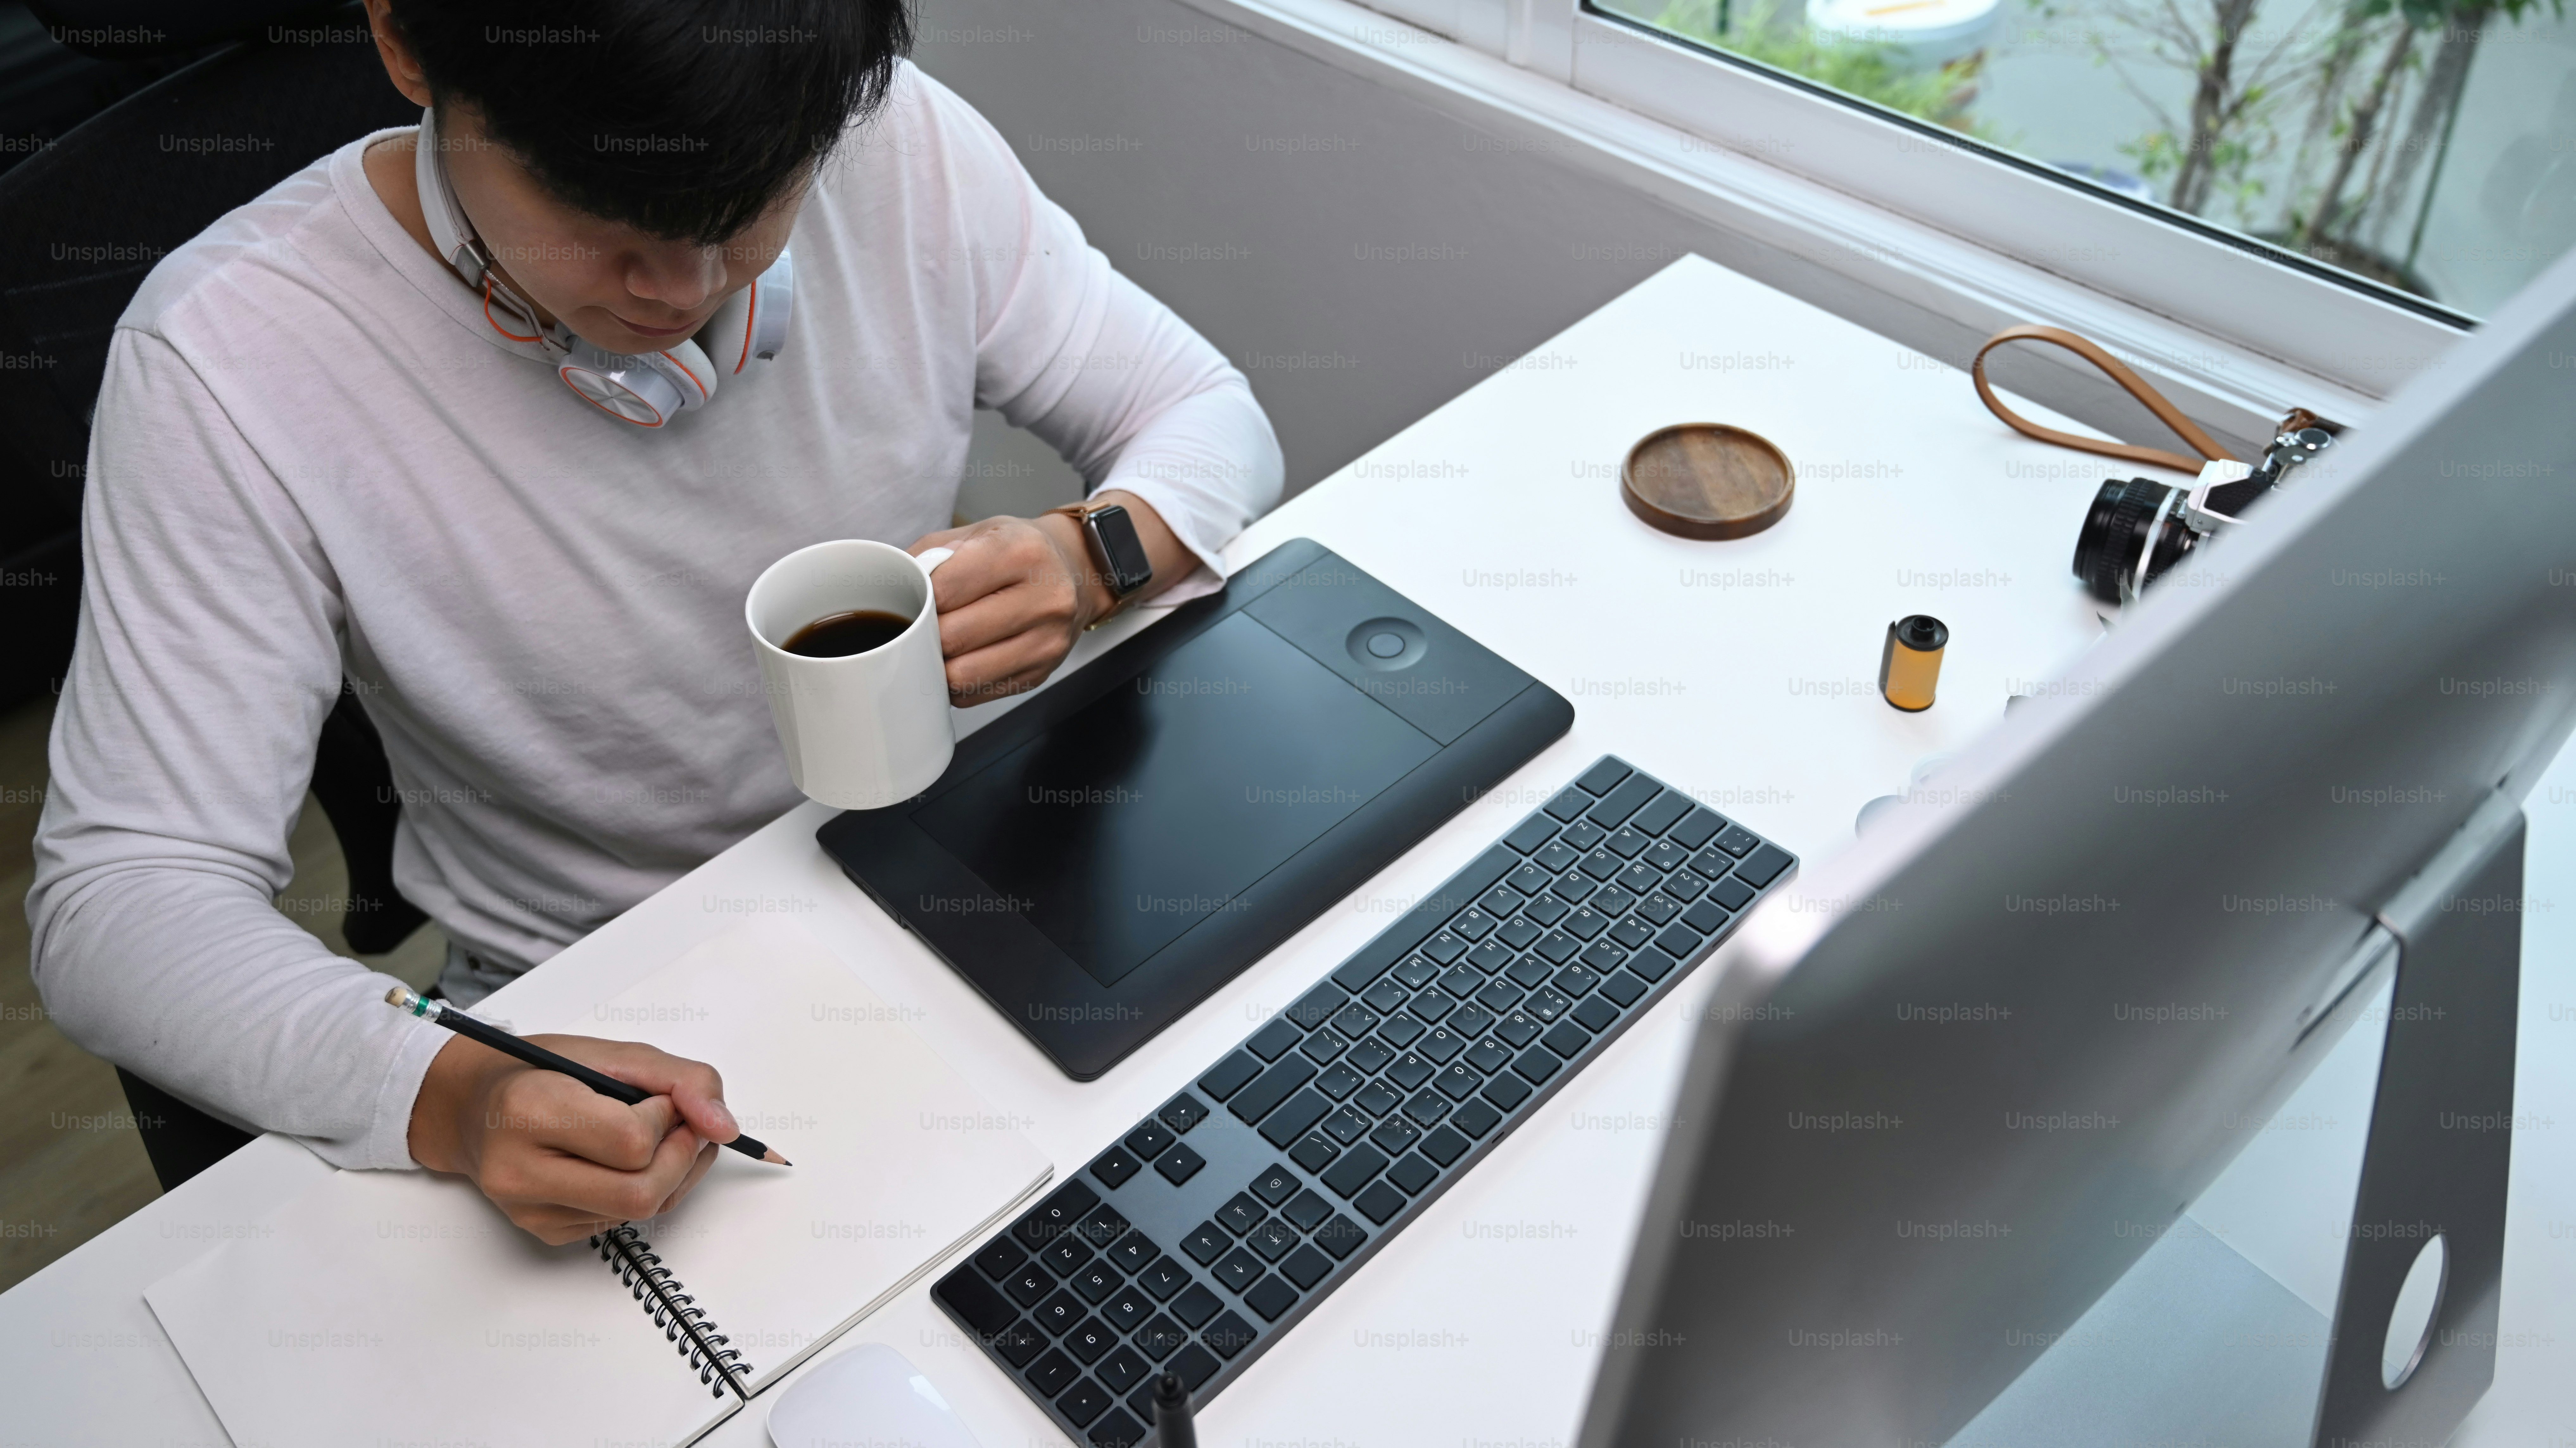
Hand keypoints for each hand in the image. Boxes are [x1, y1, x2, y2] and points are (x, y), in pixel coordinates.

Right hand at [408, 1032, 739, 1244]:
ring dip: (671, 1175)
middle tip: (682, 1126)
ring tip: (662, 1140)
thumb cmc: (541, 1072)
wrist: (474, 1107)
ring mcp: (529, 1209)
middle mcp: (520, 1170)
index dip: (668, 1118)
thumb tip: (724, 1128)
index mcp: (530, 1111)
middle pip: (641, 1192)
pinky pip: (620, 1224)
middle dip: (681, 1157)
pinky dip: (642, 1192)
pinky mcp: (543, 1230)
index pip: (633, 1141)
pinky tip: (627, 1163)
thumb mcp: (614, 1053)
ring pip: (637, 1213)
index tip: (661, 1099)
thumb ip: (682, 1080)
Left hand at [910, 489, 1191, 705]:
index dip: (917, 599)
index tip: (913, 599)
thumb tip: (890, 589)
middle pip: (952, 637)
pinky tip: (963, 658)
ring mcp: (1047, 641)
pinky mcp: (1041, 673)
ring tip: (938, 645)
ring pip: (964, 675)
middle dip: (924, 635)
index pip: (944, 590)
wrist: (1076, 572)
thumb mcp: (976, 532)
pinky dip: (959, 683)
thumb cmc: (1018, 551)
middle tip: (920, 625)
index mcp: (1021, 552)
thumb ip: (928, 555)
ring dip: (939, 665)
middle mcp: (1044, 598)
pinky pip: (979, 693)